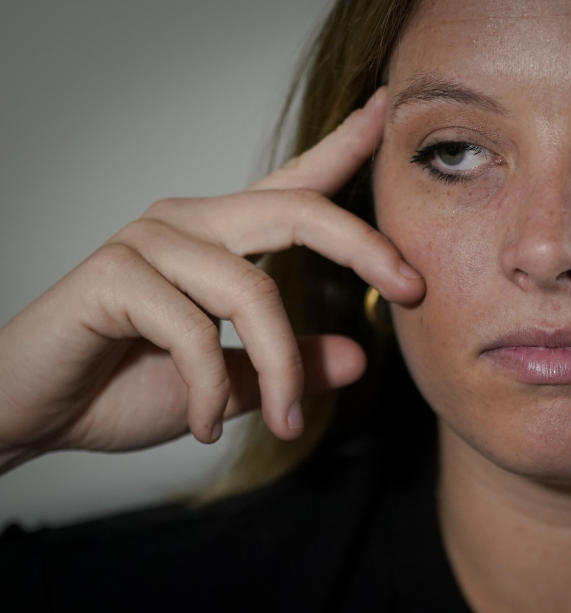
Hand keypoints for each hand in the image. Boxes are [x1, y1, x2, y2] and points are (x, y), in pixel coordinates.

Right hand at [0, 87, 422, 470]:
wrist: (36, 413)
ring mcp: (148, 243)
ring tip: (283, 424)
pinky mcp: (112, 275)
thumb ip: (290, 366)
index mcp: (221, 239)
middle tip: (414, 289)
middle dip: (363, 246)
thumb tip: (359, 356)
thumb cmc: (125, 385)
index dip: (343, 146)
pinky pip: (192, 330)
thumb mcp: (233, 383)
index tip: (388, 112)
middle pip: (295, 211)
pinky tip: (201, 424)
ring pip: (250, 290)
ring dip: (280, 369)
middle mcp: (189, 224)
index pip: (294, 184)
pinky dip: (211, 389)